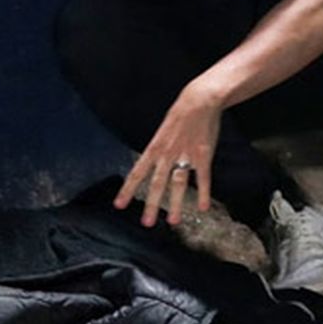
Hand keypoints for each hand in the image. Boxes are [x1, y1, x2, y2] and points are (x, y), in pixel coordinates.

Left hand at [113, 83, 221, 226]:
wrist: (199, 100)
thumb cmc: (181, 113)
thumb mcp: (163, 130)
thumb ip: (159, 149)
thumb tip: (152, 163)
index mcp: (155, 147)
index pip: (137, 172)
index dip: (127, 190)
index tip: (119, 205)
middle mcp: (168, 154)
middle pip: (157, 183)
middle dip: (152, 204)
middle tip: (147, 223)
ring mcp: (186, 155)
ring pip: (178, 184)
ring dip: (176, 204)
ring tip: (173, 222)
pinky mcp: (203, 155)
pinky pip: (203, 178)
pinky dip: (203, 193)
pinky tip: (203, 208)